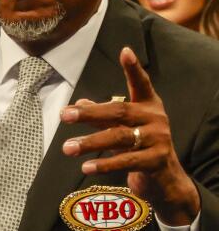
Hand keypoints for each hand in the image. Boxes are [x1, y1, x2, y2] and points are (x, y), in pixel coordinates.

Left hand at [61, 46, 199, 225]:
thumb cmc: (140, 146)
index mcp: (148, 106)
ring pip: (119, 137)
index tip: (125, 51)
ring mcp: (158, 139)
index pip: (141, 84)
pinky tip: (86, 166)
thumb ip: (103, 115)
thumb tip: (79, 101)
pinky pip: (126, 161)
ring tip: (67, 148)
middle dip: (89, 113)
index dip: (133, 68)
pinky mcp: (156, 160)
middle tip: (64, 115)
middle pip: (119, 111)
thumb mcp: (123, 127)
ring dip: (90, 143)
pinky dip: (105, 164)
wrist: (165, 178)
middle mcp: (156, 119)